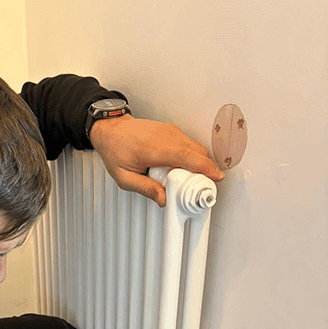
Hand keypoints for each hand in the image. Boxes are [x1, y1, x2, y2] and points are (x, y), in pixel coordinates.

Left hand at [89, 114, 224, 206]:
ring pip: (196, 147)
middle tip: (201, 187)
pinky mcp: (173, 131)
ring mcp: (171, 131)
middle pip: (197, 152)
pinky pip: (190, 144)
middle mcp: (166, 137)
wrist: (111, 130)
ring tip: (189, 181)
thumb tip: (164, 199)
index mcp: (154, 149)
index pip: (186, 157)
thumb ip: (145, 189)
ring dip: (199, 164)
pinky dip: (193, 156)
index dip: (205, 167)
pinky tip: (183, 169)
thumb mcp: (125, 178)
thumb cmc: (116, 151)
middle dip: (205, 170)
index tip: (217, 177)